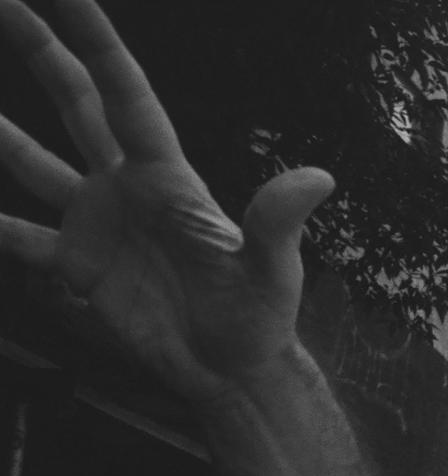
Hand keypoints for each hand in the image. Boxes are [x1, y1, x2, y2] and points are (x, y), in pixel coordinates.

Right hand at [0, 0, 332, 401]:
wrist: (232, 371)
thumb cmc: (260, 318)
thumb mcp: (271, 269)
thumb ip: (277, 221)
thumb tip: (320, 178)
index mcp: (167, 177)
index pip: (125, 94)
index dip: (96, 41)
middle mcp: (128, 188)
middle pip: (78, 104)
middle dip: (43, 53)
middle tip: (5, 6)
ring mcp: (100, 224)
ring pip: (37, 163)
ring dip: (3, 135)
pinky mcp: (80, 266)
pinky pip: (23, 239)